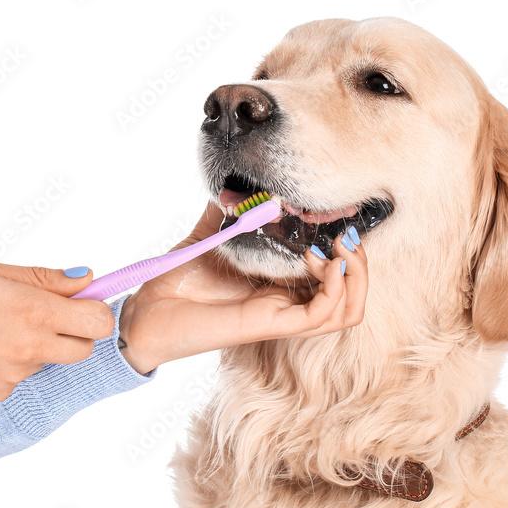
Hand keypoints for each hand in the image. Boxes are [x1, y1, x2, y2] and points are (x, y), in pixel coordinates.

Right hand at [0, 263, 112, 402]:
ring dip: (36, 346)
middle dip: (74, 332)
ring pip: (47, 361)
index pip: (98, 321)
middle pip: (83, 348)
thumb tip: (87, 279)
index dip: (93, 310)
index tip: (79, 302)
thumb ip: (44, 278)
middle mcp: (29, 347)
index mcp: (32, 311)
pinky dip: (9, 364)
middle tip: (43, 315)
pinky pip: (18, 377)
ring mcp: (14, 375)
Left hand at [117, 202, 368, 374]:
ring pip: (347, 312)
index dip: (349, 250)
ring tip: (340, 248)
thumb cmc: (178, 280)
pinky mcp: (269, 324)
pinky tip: (322, 261)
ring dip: (355, 277)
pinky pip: (321, 316)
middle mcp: (286, 303)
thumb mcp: (211, 236)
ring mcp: (280, 316)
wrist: (147, 309)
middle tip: (349, 236)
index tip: (347, 219)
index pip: (333, 276)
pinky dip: (333, 288)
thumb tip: (238, 183)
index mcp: (278, 286)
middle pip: (350, 299)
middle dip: (361, 264)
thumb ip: (231, 212)